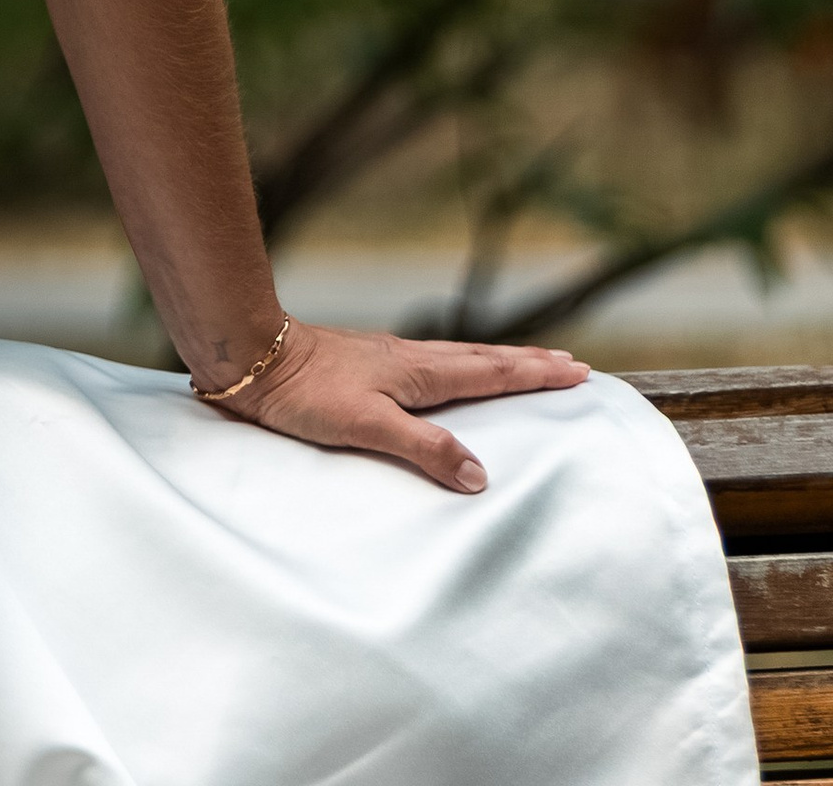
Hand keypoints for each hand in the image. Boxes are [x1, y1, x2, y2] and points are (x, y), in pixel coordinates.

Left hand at [215, 320, 588, 492]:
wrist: (253, 358)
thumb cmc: (305, 392)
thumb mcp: (367, 425)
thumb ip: (424, 448)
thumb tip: (480, 474)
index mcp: (419, 372)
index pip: (492, 371)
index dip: (535, 373)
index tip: (579, 370)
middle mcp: (411, 360)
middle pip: (483, 358)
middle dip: (529, 363)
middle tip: (570, 364)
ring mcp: (390, 360)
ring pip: (458, 358)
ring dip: (497, 361)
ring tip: (524, 365)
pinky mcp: (368, 366)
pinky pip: (432, 365)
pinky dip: (460, 368)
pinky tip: (449, 377)